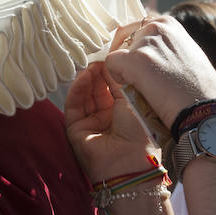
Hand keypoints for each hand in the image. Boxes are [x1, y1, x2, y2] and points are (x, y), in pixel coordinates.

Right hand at [65, 62, 157, 182]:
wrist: (132, 162)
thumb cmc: (141, 131)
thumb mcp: (133, 98)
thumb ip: (119, 78)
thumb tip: (110, 60)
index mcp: (126, 111)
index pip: (114, 85)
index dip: (112, 70)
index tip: (111, 53)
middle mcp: (108, 117)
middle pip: (98, 88)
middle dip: (99, 72)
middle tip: (100, 55)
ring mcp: (92, 123)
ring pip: (84, 95)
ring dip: (88, 78)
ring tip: (92, 64)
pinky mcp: (76, 130)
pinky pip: (74, 106)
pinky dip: (77, 90)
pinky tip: (83, 76)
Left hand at [104, 17, 215, 128]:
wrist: (204, 110)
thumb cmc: (200, 91)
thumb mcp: (186, 55)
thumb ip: (167, 47)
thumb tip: (151, 53)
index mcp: (168, 23)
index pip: (137, 29)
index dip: (137, 50)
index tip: (148, 67)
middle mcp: (156, 27)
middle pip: (124, 40)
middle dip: (128, 60)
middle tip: (146, 80)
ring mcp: (145, 43)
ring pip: (117, 53)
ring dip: (125, 71)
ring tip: (146, 88)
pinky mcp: (135, 60)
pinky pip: (111, 64)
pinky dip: (117, 79)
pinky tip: (136, 90)